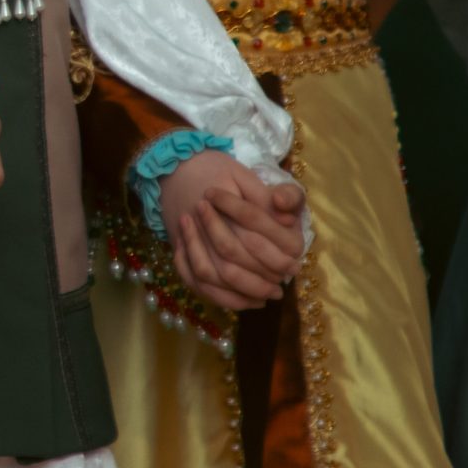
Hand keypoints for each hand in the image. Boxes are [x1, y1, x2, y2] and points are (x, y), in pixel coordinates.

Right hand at [161, 152, 303, 309]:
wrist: (173, 167)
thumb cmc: (214, 170)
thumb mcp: (245, 175)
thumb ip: (269, 196)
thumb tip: (288, 220)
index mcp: (222, 205)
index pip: (255, 241)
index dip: (278, 258)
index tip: (293, 266)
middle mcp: (201, 226)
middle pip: (232, 264)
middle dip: (260, 280)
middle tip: (281, 287)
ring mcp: (186, 240)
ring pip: (213, 278)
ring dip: (241, 292)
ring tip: (264, 297)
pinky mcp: (178, 250)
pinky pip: (194, 282)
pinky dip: (218, 296)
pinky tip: (240, 300)